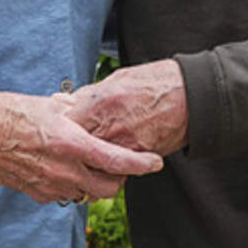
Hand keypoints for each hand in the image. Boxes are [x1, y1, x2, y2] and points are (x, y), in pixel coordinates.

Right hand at [0, 91, 162, 203]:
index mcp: (71, 144)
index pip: (117, 160)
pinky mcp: (37, 193)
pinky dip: (73, 186)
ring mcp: (51, 185)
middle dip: (121, 179)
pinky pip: (65, 195)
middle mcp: (65, 170)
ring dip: (97, 184)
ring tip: (94, 168)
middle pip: (109, 187)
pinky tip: (67, 172)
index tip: (155, 163)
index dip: (141, 164)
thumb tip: (84, 105)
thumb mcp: (46, 104)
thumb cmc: (6, 115)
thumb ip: (72, 109)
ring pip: (88, 194)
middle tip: (121, 166)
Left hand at [62, 60, 190, 156]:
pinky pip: (115, 169)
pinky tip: (105, 163)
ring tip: (82, 159)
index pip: (64, 122)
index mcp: (99, 102)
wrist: (192, 97)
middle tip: (64, 150)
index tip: (55, 129)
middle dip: (68, 149)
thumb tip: (65, 100)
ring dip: (86, 162)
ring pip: (93, 163)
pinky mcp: (138, 157)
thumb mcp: (117, 78)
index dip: (57, 127)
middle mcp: (108, 125)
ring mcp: (123, 144)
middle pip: (75, 147)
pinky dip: (108, 168)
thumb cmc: (155, 82)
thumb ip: (89, 94)